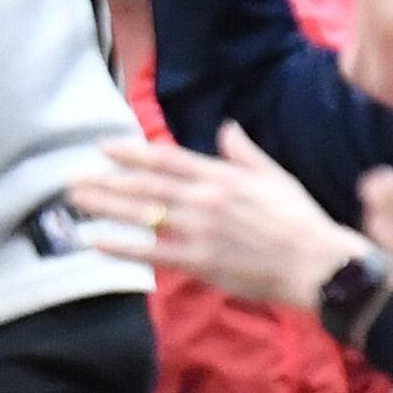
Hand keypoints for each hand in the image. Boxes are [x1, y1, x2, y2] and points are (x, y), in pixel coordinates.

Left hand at [67, 124, 366, 308]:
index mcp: (223, 177)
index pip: (167, 159)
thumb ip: (245, 154)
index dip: (132, 152)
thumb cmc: (300, 220)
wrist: (320, 264)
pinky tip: (97, 241)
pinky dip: (123, 247)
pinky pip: (154, 252)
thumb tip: (227, 128)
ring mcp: (201, 230)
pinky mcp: (201, 261)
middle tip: (72, 178)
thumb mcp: (276, 177)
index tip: (102, 148)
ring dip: (105, 206)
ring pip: (143, 214)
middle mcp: (206, 199)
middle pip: (146, 185)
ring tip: (76, 201)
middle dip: (106, 180)